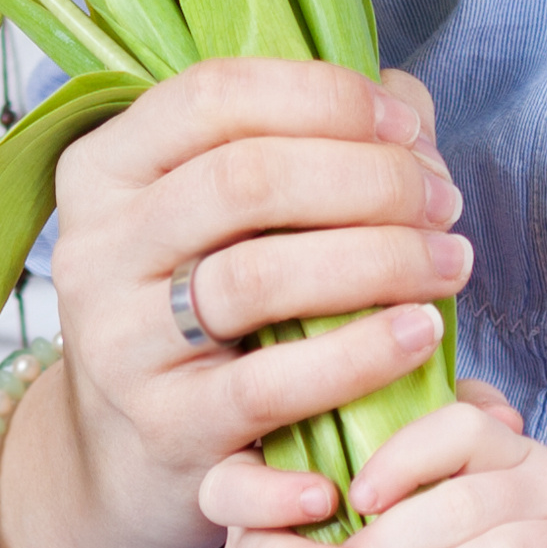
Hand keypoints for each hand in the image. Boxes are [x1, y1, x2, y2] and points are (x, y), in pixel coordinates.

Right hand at [0, 56, 472, 547]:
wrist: (127, 452)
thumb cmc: (199, 307)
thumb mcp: (219, 219)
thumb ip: (307, 145)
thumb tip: (404, 102)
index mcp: (105, 168)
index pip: (213, 96)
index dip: (322, 98)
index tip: (405, 126)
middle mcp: (98, 247)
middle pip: (244, 180)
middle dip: (368, 179)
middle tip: (442, 202)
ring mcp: (122, 341)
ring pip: (256, 276)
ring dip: (378, 260)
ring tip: (448, 265)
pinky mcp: (165, 427)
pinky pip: (270, 385)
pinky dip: (356, 359)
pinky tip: (418, 338)